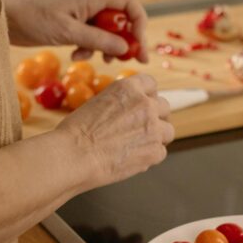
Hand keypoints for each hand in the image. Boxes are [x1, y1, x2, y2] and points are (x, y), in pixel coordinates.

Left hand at [6, 0, 148, 62]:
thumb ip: (97, 39)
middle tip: (134, 60)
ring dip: (107, 47)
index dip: (138, 21)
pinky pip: (90, 38)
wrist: (4, 17)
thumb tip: (125, 47)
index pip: (128, 2)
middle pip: (121, 19)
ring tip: (103, 62)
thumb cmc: (32, 18)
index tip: (138, 44)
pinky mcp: (70, 27)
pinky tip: (76, 56)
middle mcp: (90, 5)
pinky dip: (88, 49)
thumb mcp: (67, 31)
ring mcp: (80, 16)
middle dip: (127, 40)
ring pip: (106, 31)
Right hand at [57, 74, 172, 186]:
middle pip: (164, 107)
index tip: (143, 105)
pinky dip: (149, 157)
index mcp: (129, 88)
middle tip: (140, 129)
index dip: (147, 96)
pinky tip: (132, 159)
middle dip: (155, 117)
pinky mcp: (155, 151)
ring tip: (138, 146)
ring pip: (168, 131)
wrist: (74, 155)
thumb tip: (128, 113)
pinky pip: (161, 152)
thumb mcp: (98, 103)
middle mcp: (145, 104)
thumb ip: (120, 104)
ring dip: (156, 137)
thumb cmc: (76, 132)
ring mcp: (153, 128)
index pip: (150, 84)